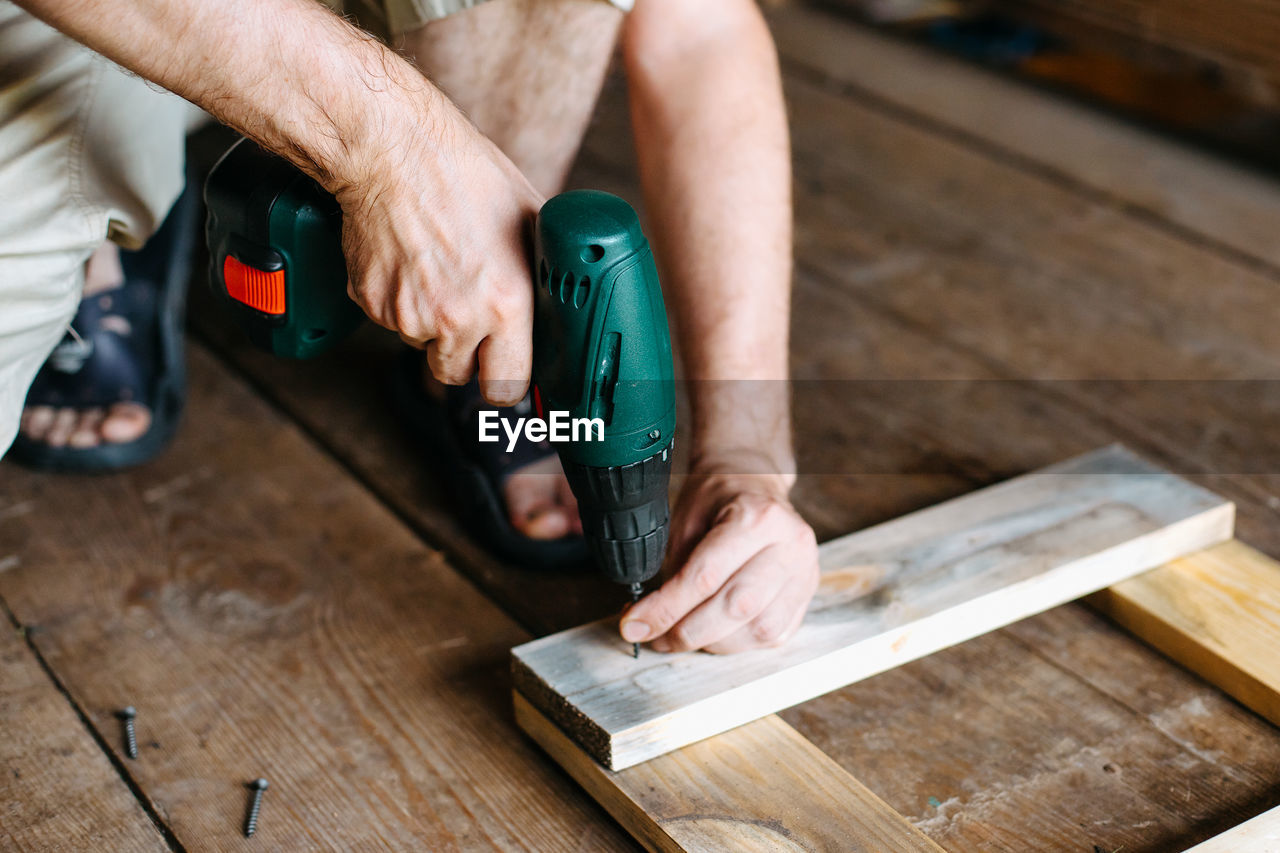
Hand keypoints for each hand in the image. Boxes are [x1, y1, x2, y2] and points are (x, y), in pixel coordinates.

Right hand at [335, 111, 541, 405]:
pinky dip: (399, 301)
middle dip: (464, 356)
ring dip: (431, 324)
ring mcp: (408, 314)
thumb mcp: (530, 221)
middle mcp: (456, 319)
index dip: (505, 378)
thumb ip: (541, 274)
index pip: (507, 387)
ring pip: (422, 345)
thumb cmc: (465, 174)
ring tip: (439, 269)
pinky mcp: (371, 302)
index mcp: (505, 304)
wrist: (393, 149)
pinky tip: (411, 260)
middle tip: (468, 316)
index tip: (503, 368)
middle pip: (457, 376)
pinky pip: (390, 320)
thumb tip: (556, 303)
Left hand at [620, 464, 818, 653]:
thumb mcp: (683, 520)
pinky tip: (716, 632)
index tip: (635, 625)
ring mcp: (805, 571)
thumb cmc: (716, 499)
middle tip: (656, 638)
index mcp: (757, 517)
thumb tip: (647, 621)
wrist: (754, 482)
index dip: (665, 609)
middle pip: (735, 608)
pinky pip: (773, 635)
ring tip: (686, 632)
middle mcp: (790, 545)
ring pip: (757, 629)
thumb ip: (671, 570)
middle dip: (688, 632)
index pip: (705, 577)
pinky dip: (738, 642)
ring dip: (714, 642)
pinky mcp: (808, 593)